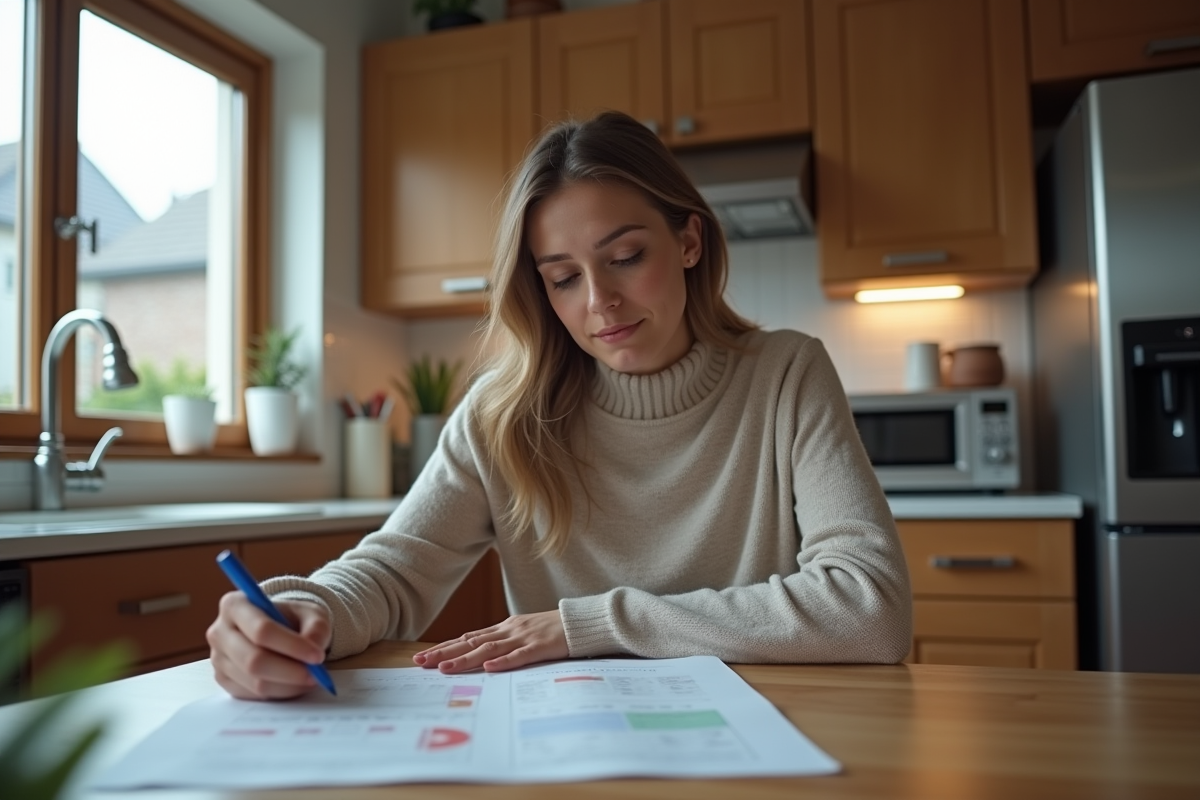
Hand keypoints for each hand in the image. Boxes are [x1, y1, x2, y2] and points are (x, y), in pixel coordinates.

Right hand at [206, 591, 331, 699]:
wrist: (277, 629)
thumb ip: (316, 628)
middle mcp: (220, 632)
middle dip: (290, 671)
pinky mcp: (223, 681)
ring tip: (309, 678)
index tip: (317, 656)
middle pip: (254, 660)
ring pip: (254, 682)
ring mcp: (218, 659)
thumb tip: (314, 648)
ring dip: (288, 685)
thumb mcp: (311, 613)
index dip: (291, 646)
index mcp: (235, 605)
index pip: (261, 630)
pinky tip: (294, 684)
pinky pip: (253, 695)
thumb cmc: (292, 618)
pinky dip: (279, 693)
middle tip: (316, 675)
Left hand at [413, 610, 567, 673]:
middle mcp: (509, 630)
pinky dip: (504, 662)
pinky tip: (489, 668)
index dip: (446, 646)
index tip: (424, 656)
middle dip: (445, 652)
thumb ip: (505, 642)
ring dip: (466, 658)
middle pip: (472, 642)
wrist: (581, 621)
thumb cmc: (553, 629)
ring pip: (489, 649)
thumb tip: (482, 656)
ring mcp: (524, 637)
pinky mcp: (541, 647)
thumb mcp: (524, 633)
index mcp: (505, 627)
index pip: (469, 637)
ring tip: (445, 668)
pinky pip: (520, 656)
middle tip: (421, 662)